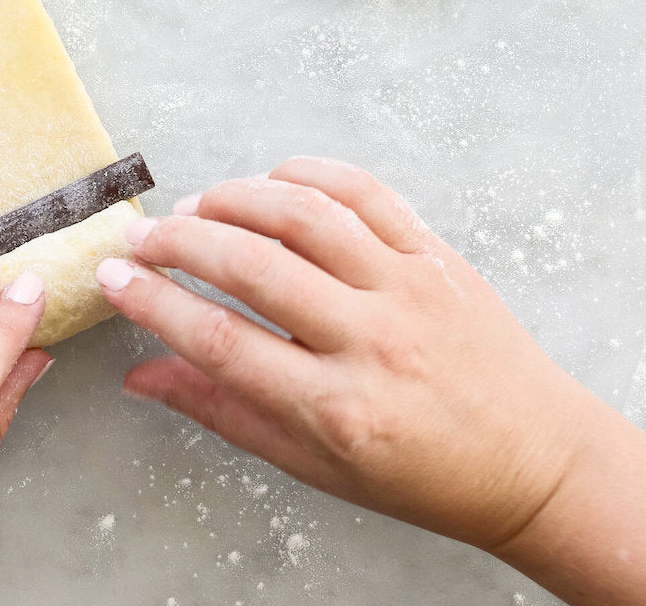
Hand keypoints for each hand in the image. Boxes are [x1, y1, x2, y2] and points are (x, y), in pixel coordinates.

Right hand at [96, 157, 645, 604]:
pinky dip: (308, 173)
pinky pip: (366, 192)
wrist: (532, 458)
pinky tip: (270, 180)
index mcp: (337, 406)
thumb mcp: (313, 466)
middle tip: (143, 237)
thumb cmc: (421, 473)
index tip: (114, 278)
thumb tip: (142, 375)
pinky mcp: (435, 254)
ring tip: (195, 206)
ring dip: (235, 199)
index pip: (220, 340)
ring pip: (305, 215)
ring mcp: (408, 286)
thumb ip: (223, 412)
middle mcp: (371, 338)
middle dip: (179, 242)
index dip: (154, 303)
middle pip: (253, 266)